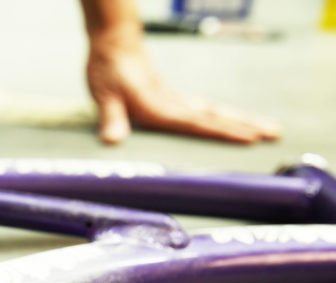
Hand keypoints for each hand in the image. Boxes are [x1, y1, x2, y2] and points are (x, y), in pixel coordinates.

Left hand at [86, 38, 281, 144]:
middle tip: (275, 133)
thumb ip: (111, 119)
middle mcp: (173, 104)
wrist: (114, 44)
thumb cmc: (108, 70)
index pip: (197, 123)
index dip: (222, 132)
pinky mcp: (172, 98)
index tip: (249, 138)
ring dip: (241, 120)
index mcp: (159, 108)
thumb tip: (113, 141)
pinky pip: (204, 109)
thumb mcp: (105, 96)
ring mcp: (176, 100)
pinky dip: (222, 116)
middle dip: (246, 126)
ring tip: (267, 128)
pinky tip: (232, 120)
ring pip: (214, 112)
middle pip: (215, 117)